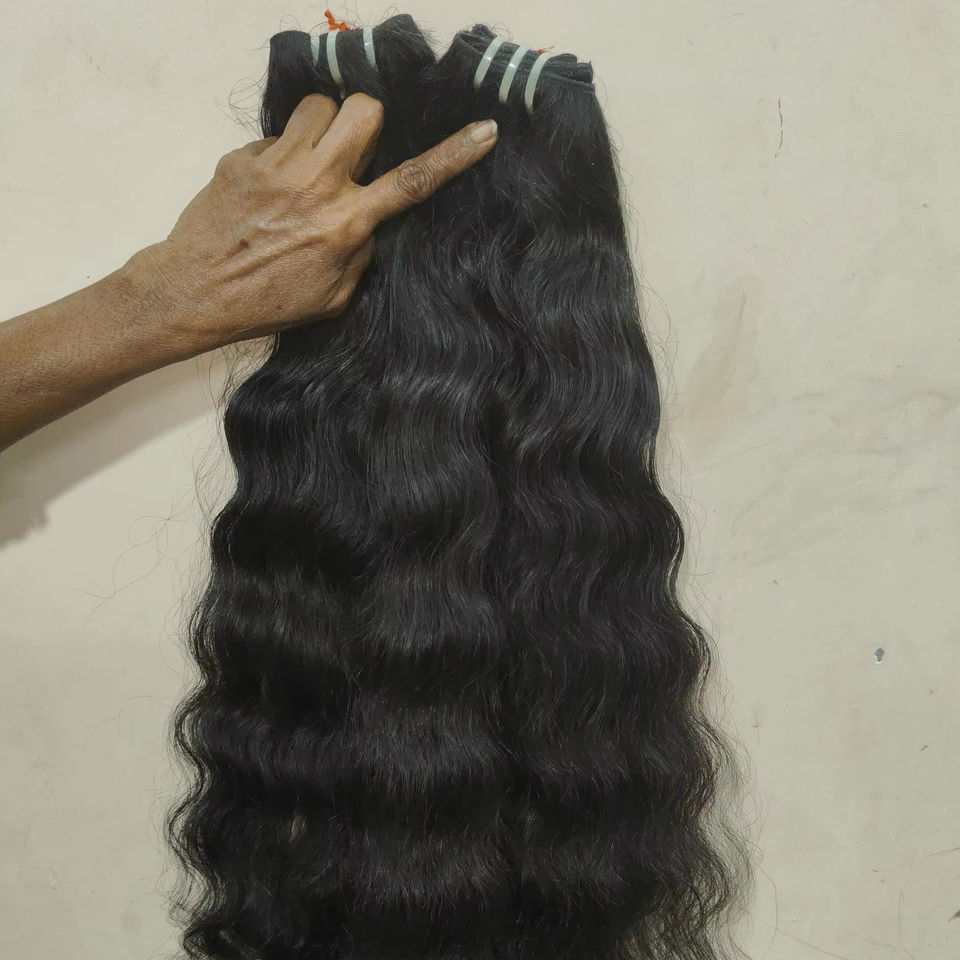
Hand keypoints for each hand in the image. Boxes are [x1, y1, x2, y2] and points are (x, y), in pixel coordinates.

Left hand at [128, 93, 497, 356]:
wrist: (193, 292)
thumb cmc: (267, 302)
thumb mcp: (332, 295)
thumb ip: (361, 253)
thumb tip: (369, 219)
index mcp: (345, 224)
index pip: (411, 181)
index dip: (454, 155)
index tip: (484, 132)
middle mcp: (315, 185)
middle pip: (362, 109)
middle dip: (368, 120)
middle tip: (356, 147)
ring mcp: (276, 165)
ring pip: (318, 105)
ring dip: (324, 126)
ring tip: (312, 160)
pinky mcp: (241, 158)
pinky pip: (276, 135)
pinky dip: (281, 153)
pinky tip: (270, 186)